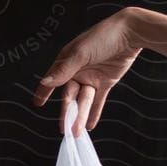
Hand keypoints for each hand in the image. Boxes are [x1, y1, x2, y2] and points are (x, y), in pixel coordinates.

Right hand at [31, 7, 141, 133]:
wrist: (129, 33)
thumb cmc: (102, 37)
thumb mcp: (81, 53)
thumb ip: (64, 70)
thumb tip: (45, 82)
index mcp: (67, 61)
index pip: (53, 80)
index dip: (44, 92)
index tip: (37, 103)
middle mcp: (77, 71)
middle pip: (70, 95)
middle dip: (67, 112)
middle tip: (65, 128)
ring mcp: (91, 77)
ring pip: (84, 101)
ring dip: (81, 116)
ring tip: (77, 132)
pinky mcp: (105, 82)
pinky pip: (98, 101)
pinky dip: (94, 113)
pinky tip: (90, 126)